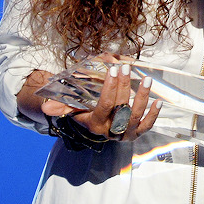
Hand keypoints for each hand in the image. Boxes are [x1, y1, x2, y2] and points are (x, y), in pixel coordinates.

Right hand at [41, 62, 161, 140]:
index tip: (113, 69)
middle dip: (124, 86)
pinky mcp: (135, 135)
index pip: (104, 105)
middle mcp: (110, 132)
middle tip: (125, 68)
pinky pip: (146, 127)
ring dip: (142, 98)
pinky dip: (153, 116)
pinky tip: (158, 101)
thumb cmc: (82, 111)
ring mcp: (124, 135)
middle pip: (120, 108)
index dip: (110, 87)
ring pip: (135, 117)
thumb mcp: (70, 108)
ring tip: (146, 80)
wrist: (93, 127)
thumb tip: (45, 106)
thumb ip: (59, 106)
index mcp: (94, 124)